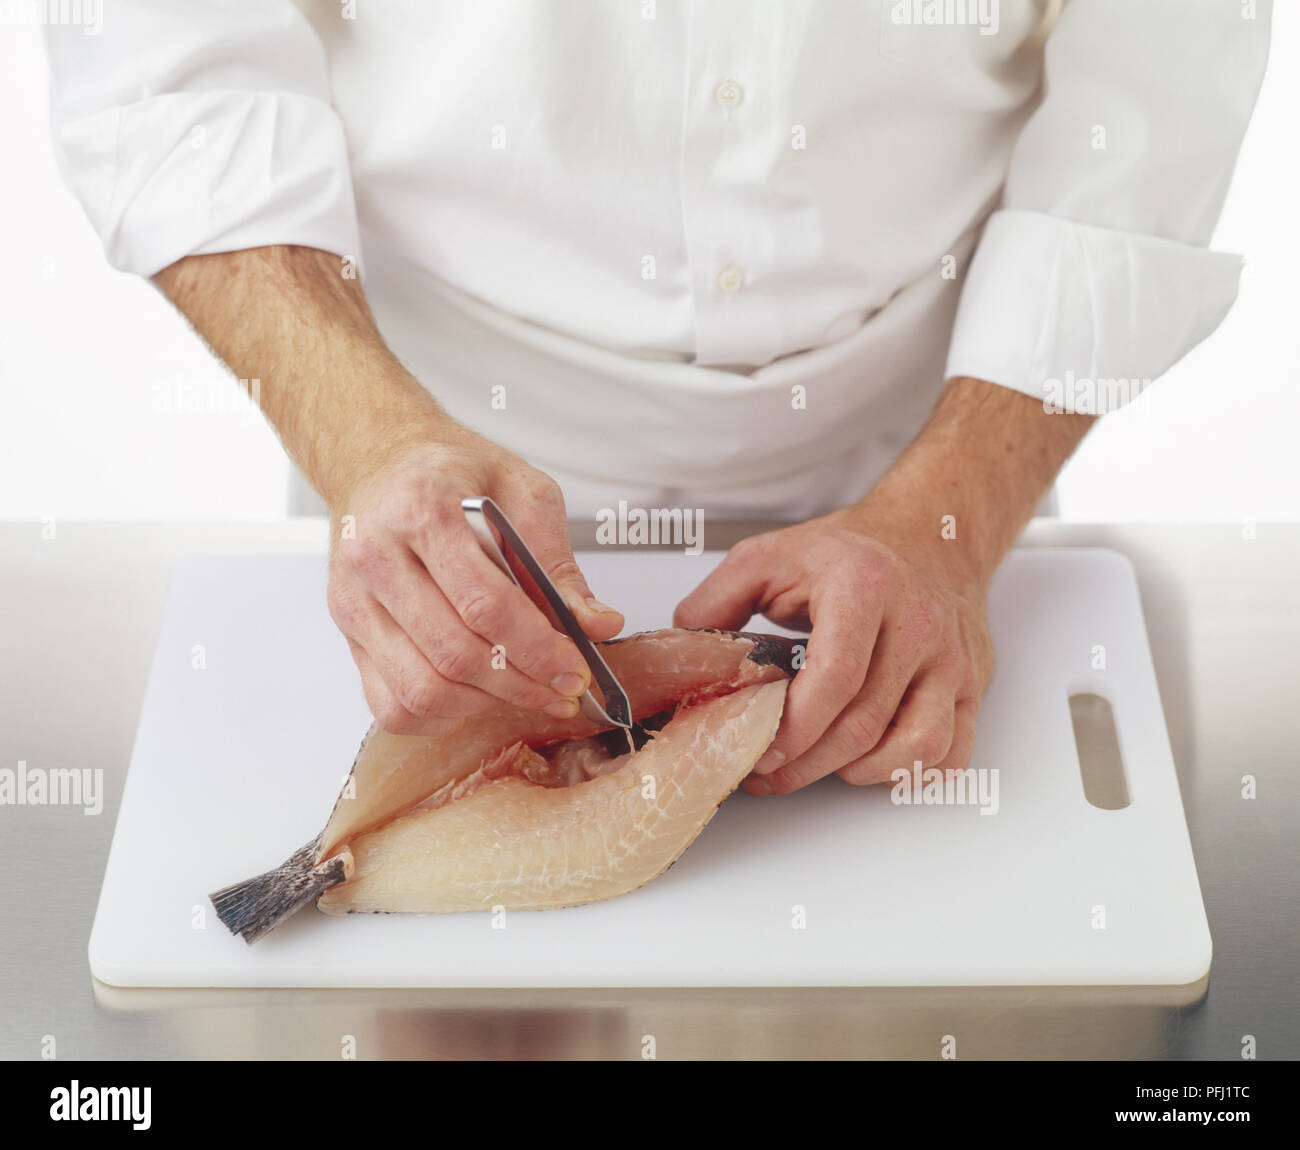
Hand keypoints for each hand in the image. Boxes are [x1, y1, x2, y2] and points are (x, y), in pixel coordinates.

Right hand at [327, 421, 623, 732]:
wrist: (379, 460)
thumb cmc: (453, 474)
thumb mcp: (521, 493)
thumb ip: (557, 563)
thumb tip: (598, 624)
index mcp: (421, 508)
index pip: (484, 603)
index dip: (538, 648)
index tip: (575, 669)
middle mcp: (375, 556)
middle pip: (454, 654)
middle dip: (521, 684)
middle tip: (563, 690)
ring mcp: (353, 600)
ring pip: (421, 690)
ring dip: (486, 704)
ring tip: (526, 691)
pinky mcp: (347, 632)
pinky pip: (392, 705)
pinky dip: (443, 716)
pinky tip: (477, 695)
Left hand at [672, 506, 993, 793]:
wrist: (930, 533)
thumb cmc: (849, 551)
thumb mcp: (769, 556)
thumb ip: (717, 600)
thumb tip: (684, 651)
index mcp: (863, 588)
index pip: (836, 678)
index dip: (795, 728)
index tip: (761, 750)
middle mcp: (917, 624)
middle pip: (865, 723)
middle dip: (808, 763)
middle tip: (769, 772)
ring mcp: (951, 658)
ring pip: (916, 746)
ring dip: (859, 772)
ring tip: (819, 765)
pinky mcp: (972, 683)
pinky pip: (953, 751)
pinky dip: (910, 771)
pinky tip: (871, 762)